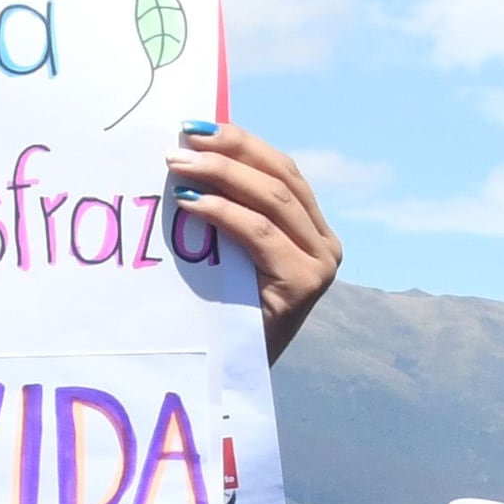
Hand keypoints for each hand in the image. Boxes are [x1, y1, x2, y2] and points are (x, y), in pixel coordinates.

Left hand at [168, 123, 341, 363]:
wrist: (229, 377)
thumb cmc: (222, 316)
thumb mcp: (230, 255)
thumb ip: (230, 212)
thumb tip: (190, 153)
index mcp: (313, 231)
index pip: (282, 171)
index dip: (242, 142)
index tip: (197, 126)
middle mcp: (325, 245)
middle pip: (280, 178)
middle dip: (230, 152)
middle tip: (182, 140)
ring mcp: (319, 266)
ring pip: (272, 201)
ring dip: (220, 176)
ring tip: (178, 166)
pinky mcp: (303, 286)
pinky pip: (259, 235)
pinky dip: (223, 213)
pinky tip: (190, 204)